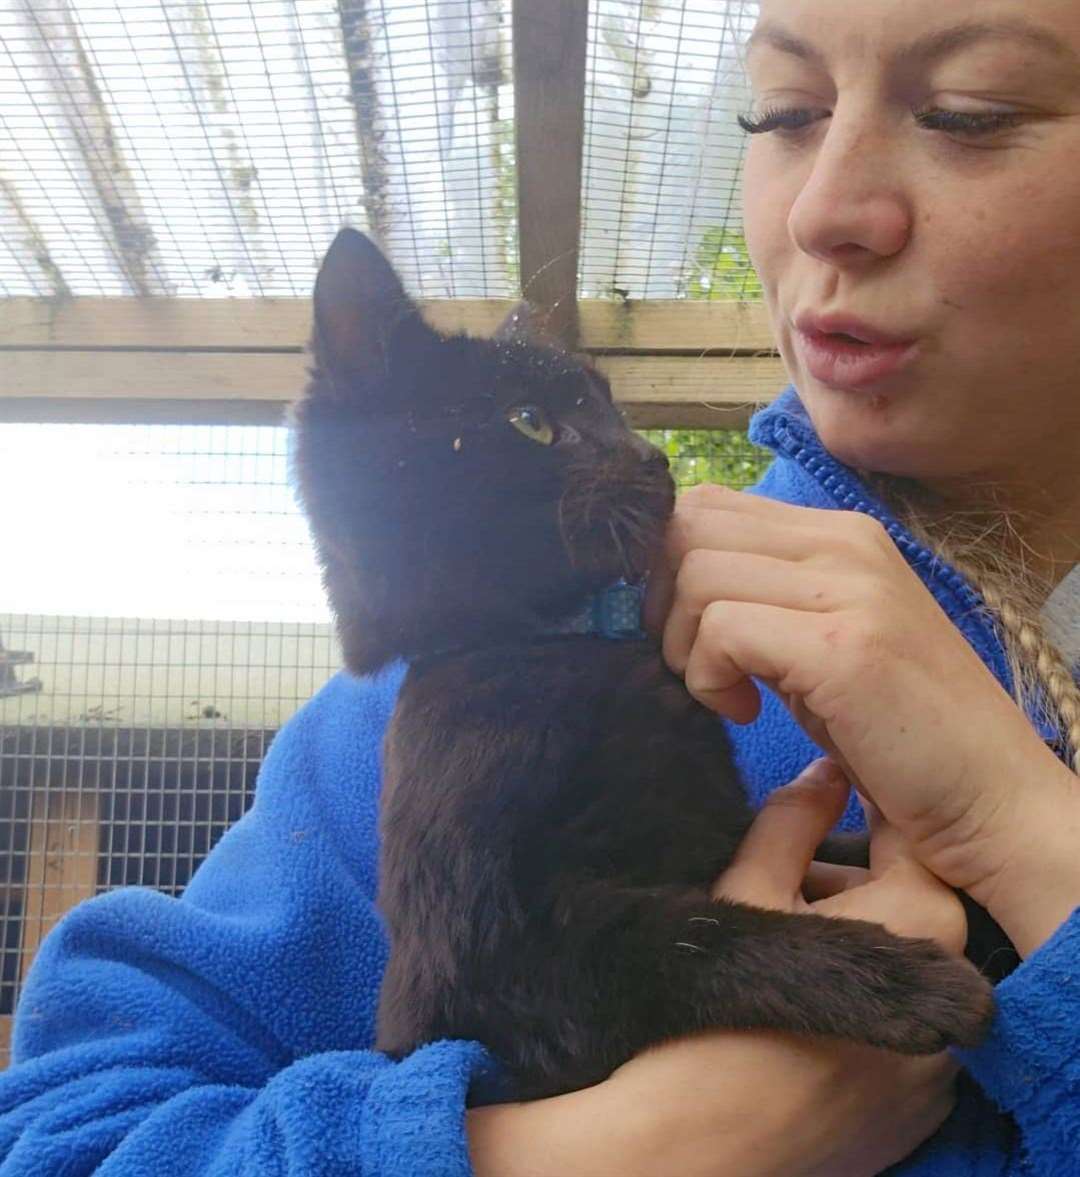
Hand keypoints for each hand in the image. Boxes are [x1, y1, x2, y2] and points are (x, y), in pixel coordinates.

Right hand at [469, 763, 962, 1176]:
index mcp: (923, 921)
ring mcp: (939, 1066)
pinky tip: (789, 1015)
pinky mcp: (912, 1115)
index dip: (853, 814)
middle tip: (769, 888)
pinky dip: (855, 1015)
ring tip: (770, 953)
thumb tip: (826, 772)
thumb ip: (794, 816)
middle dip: (842, 886)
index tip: (804, 816)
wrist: (690, 1142)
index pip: (908, 837)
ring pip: (897, 974)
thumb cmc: (719, 1001)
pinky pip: (896, 1040)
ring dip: (849, 948)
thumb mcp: (748, 884)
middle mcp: (956, 995)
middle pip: (903, 907)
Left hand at [644, 483, 1078, 934]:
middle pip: (689, 526)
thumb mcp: (820, 640)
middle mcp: (845, 543)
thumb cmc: (896, 729)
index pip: (707, 504)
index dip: (666, 566)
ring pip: (697, 574)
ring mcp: (850, 588)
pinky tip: (745, 713)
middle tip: (692, 662)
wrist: (988, 796)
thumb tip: (667, 587)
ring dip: (685, 645)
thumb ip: (762, 598)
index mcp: (839, 534)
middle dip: (663, 601)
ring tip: (724, 691)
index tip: (683, 632)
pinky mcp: (843, 646)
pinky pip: (723, 629)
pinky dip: (709, 679)